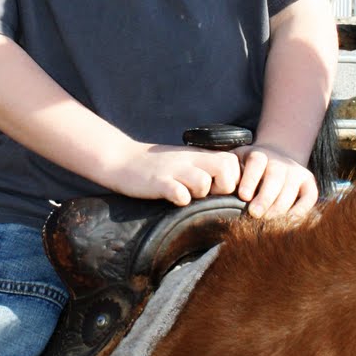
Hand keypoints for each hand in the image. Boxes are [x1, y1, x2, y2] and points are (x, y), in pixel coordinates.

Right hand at [108, 143, 240, 206]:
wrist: (122, 160)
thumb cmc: (158, 167)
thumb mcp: (186, 162)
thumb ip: (206, 168)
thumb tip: (231, 187)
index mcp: (198, 155)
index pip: (233, 162)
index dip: (232, 179)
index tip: (219, 188)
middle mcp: (190, 159)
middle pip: (226, 168)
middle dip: (222, 187)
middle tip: (207, 195)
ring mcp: (174, 170)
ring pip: (204, 182)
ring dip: (199, 194)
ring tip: (186, 196)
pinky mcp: (159, 182)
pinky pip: (179, 193)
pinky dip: (180, 200)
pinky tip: (172, 199)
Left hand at [235, 144, 317, 221]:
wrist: (275, 160)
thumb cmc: (247, 171)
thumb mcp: (236, 165)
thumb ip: (228, 175)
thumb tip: (215, 192)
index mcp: (259, 155)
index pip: (256, 162)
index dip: (250, 179)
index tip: (243, 196)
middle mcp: (280, 161)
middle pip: (275, 178)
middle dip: (265, 197)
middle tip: (255, 214)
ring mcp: (296, 171)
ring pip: (290, 189)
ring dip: (279, 208)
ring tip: (267, 221)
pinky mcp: (308, 183)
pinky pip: (309, 197)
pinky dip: (301, 210)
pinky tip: (288, 222)